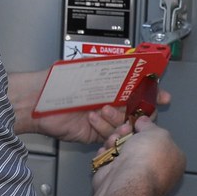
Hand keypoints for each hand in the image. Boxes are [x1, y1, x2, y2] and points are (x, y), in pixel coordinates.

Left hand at [10, 69, 171, 144]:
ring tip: (106, 111)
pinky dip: (108, 130)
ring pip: (125, 123)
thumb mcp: (83, 68)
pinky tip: (97, 121)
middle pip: (134, 107)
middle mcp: (105, 100)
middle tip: (147, 110)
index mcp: (105, 82)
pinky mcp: (94, 133)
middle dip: (144, 110)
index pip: (135, 86)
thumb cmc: (53, 82)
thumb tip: (130, 60)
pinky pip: (110, 135)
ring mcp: (101, 117)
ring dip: (120, 119)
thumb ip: (107, 66)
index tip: (162, 94)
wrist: (34, 104)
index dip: (150, 90)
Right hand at [90, 116, 184, 195]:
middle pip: (140, 145)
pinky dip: (107, 154)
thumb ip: (150, 125)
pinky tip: (106, 150)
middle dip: (128, 134)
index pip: (163, 143)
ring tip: (113, 141)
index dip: (150, 131)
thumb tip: (144, 122)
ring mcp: (136, 177)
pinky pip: (111, 160)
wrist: (127, 180)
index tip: (140, 124)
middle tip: (124, 129)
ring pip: (124, 151)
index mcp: (173, 162)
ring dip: (116, 141)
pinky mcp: (117, 180)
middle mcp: (158, 171)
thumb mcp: (157, 132)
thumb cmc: (148, 156)